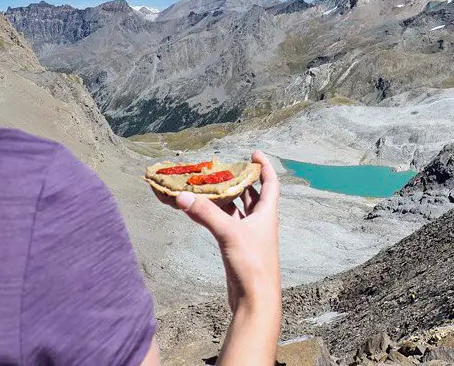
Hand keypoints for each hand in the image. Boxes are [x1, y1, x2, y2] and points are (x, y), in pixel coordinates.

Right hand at [174, 151, 281, 365]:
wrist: (255, 300)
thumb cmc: (252, 265)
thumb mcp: (229, 233)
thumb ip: (206, 214)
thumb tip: (183, 196)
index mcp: (267, 214)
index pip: (270, 183)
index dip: (264, 166)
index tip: (254, 153)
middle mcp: (260, 222)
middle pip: (252, 194)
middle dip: (240, 180)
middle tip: (224, 168)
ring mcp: (250, 236)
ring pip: (238, 210)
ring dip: (226, 198)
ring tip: (210, 185)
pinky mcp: (238, 248)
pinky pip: (227, 224)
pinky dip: (217, 215)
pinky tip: (203, 211)